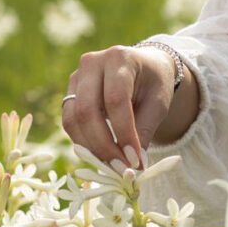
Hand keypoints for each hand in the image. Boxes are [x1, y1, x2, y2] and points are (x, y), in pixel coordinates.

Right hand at [61, 44, 178, 168]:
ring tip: (112, 165)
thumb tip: (133, 166)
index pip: (116, 100)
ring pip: (72, 119)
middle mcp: (92, 63)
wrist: (142, 69)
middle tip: (120, 168)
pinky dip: (83, 143)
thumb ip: (144, 131)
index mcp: (119, 58)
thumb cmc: (153, 85)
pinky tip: (101, 155)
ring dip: (91, 148)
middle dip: (103, 146)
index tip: (134, 160)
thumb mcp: (158, 105)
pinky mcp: (69, 93)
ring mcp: (76, 77)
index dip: (124, 134)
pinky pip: (69, 123)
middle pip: (87, 111)